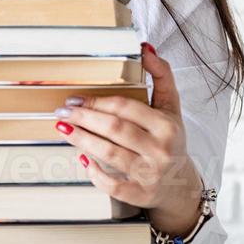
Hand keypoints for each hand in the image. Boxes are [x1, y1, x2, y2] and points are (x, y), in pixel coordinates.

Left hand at [52, 42, 204, 235]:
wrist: (180, 183)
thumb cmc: (170, 139)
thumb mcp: (171, 106)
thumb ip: (161, 75)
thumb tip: (144, 48)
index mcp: (166, 126)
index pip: (127, 108)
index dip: (98, 101)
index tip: (76, 97)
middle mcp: (160, 150)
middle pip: (115, 129)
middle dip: (85, 118)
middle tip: (63, 110)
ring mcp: (150, 174)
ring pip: (110, 154)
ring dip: (82, 140)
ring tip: (63, 128)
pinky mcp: (140, 195)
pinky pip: (112, 185)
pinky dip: (94, 172)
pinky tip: (81, 158)